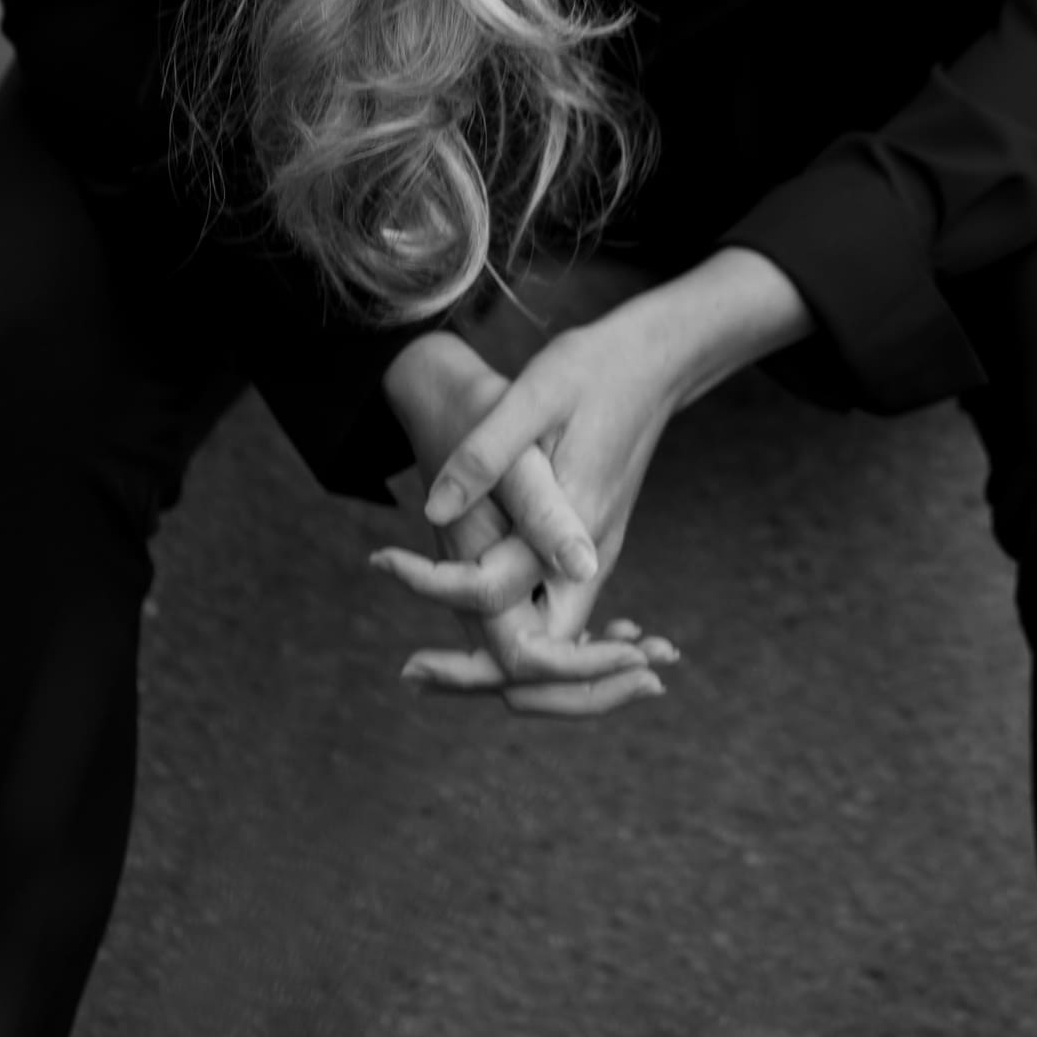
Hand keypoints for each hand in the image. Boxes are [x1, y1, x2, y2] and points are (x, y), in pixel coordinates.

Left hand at [375, 329, 677, 717]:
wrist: (655, 360)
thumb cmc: (593, 369)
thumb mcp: (535, 393)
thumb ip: (487, 454)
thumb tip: (433, 511)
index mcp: (574, 520)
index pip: (495, 591)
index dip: (431, 585)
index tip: (381, 560)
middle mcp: (591, 555)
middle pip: (541, 657)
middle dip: (475, 676)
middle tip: (412, 671)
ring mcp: (594, 557)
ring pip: (554, 647)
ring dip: (495, 666)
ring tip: (426, 666)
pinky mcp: (590, 550)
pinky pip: (559, 620)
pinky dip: (522, 641)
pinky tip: (473, 632)